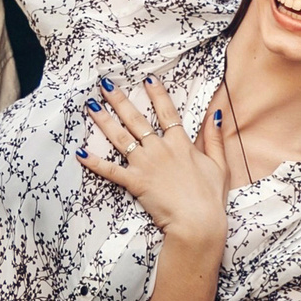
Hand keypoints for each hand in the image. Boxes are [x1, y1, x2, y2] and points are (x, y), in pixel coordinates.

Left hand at [78, 76, 228, 249]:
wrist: (198, 222)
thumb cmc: (210, 198)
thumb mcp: (219, 165)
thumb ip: (214, 138)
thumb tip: (216, 114)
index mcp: (180, 144)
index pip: (167, 112)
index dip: (157, 94)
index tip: (146, 78)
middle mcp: (160, 149)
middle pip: (136, 119)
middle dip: (119, 100)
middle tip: (106, 85)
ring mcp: (146, 165)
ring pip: (120, 138)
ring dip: (104, 121)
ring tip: (90, 106)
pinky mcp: (135, 182)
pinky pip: (111, 170)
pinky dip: (95, 162)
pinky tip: (81, 153)